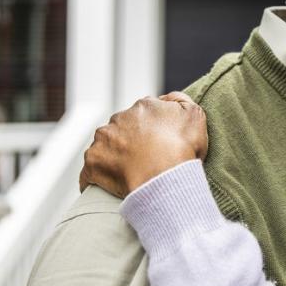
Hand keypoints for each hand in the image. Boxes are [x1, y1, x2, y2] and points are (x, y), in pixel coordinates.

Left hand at [78, 92, 207, 198]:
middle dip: (130, 139)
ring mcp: (103, 139)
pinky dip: (96, 177)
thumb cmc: (182, 149)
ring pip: (105, 145)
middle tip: (144, 158)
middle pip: (123, 127)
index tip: (157, 142)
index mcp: (143, 107)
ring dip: (113, 155)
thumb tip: (166, 98)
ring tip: (128, 173)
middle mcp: (119, 118)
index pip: (144, 113)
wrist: (164, 177)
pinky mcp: (93, 162)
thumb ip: (179, 100)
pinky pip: (90, 170)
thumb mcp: (194, 115)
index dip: (151, 128)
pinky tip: (107, 186)